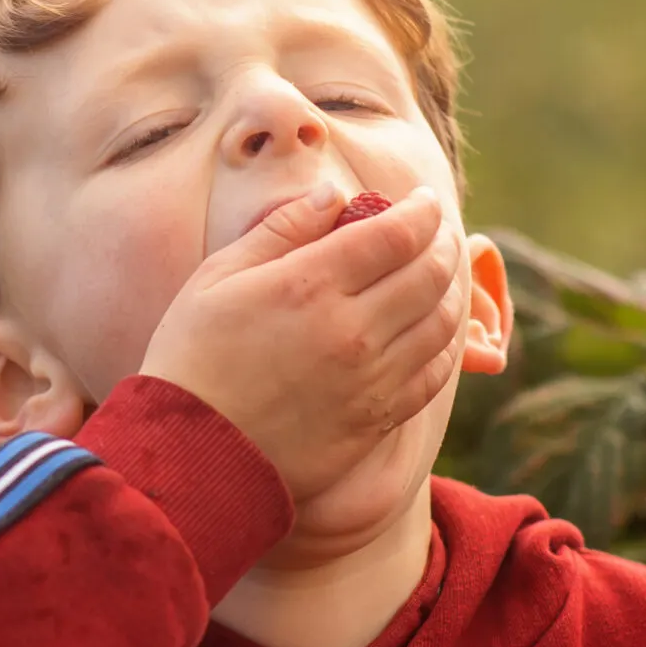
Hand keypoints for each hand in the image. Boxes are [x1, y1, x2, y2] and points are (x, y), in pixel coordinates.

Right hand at [139, 182, 465, 504]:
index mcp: (310, 285)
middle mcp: (351, 330)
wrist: (190, 453)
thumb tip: (333, 194)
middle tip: (442, 232)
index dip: (422, 210)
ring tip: (447, 274)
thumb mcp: (218, 277)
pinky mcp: (376, 420)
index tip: (426, 200)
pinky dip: (446, 346)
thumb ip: (281, 229)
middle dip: (444, 244)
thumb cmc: (192, 358)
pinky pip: (432, 376)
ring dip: (454, 291)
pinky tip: (438, 331)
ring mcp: (370, 379)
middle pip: (430, 275)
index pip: (396, 234)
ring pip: (441, 325)